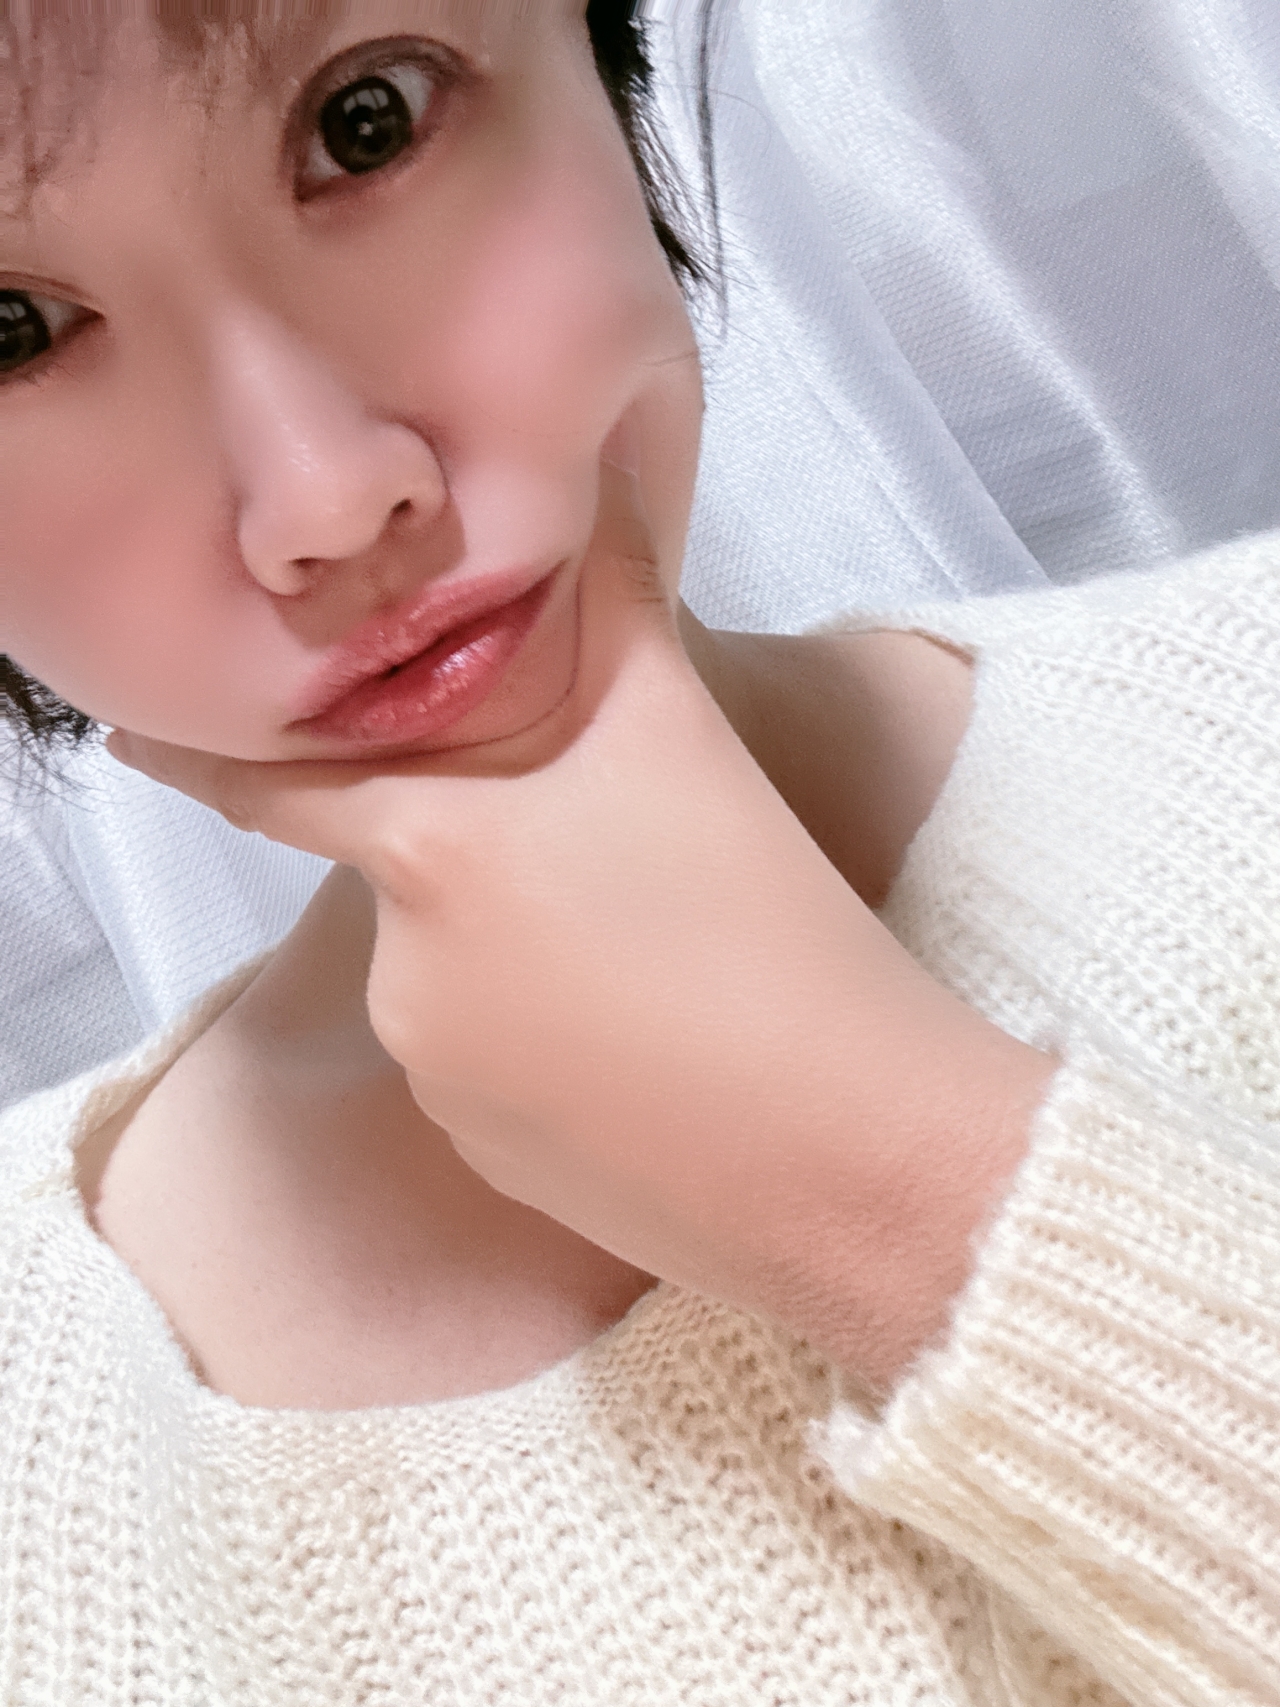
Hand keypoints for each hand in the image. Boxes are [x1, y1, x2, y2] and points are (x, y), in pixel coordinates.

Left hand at [108, 463, 1056, 1391]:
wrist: (844, 1145)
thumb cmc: (761, 915)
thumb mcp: (689, 734)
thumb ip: (617, 609)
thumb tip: (593, 486)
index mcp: (434, 855)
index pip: (279, 791)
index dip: (205, 760)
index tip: (135, 740)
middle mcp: (408, 972)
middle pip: (418, 882)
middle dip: (484, 861)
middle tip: (618, 864)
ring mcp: (444, 1084)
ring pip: (460, 985)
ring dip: (526, 958)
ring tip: (660, 964)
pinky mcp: (494, 1167)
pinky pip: (493, 1079)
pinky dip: (547, 1053)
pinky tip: (650, 1053)